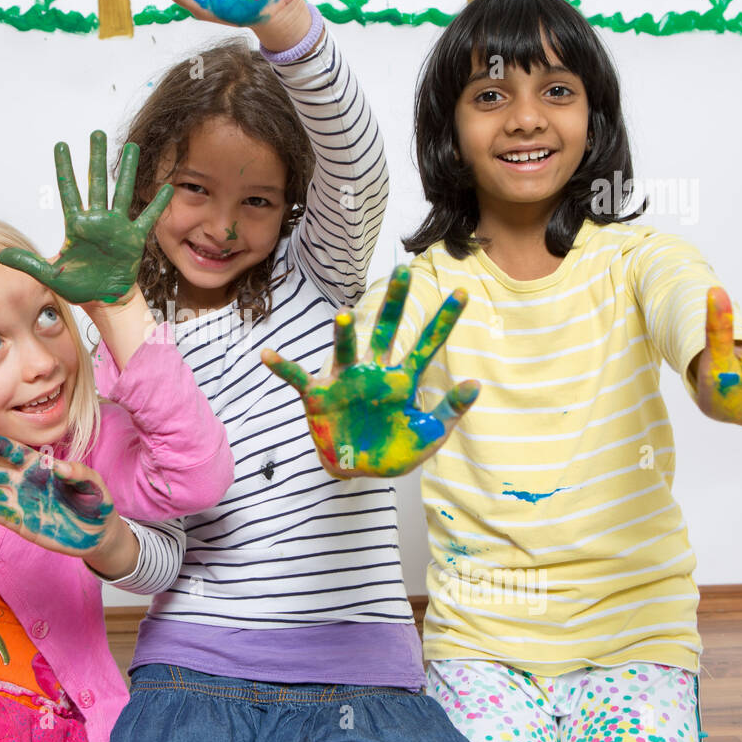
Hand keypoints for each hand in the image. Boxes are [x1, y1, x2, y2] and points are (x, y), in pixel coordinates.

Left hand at [0, 130, 171, 304]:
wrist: (103, 300)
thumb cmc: (79, 288)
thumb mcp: (51, 275)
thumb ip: (29, 263)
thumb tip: (1, 256)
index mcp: (77, 226)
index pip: (68, 190)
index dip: (64, 168)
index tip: (61, 145)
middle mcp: (97, 220)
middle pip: (97, 183)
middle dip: (96, 158)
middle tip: (97, 133)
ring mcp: (117, 227)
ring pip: (122, 192)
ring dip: (127, 171)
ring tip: (132, 148)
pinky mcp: (134, 239)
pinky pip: (148, 218)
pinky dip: (157, 204)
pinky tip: (166, 188)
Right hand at [0, 431, 115, 554]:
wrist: (99, 532)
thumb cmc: (95, 501)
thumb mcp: (94, 484)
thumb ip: (78, 473)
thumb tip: (59, 467)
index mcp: (40, 467)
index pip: (14, 453)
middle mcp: (25, 483)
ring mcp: (22, 504)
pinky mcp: (23, 525)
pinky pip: (2, 514)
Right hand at [262, 266, 478, 477]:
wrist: (356, 470)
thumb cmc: (392, 451)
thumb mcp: (429, 435)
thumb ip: (451, 411)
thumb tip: (474, 383)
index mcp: (401, 380)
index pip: (426, 344)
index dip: (444, 321)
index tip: (462, 293)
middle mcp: (373, 372)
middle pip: (386, 330)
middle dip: (395, 302)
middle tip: (404, 271)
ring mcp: (345, 381)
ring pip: (345, 350)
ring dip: (343, 334)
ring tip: (342, 316)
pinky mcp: (319, 396)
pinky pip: (298, 377)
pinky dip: (282, 367)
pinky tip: (267, 355)